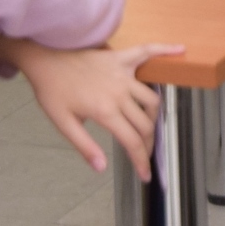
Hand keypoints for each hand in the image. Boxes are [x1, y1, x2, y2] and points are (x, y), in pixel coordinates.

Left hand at [4, 40, 176, 179]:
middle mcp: (119, 93)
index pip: (132, 142)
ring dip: (154, 117)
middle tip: (143, 155)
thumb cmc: (52, 91)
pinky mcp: (121, 58)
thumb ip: (85, 146)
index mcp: (105, 111)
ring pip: (152, 99)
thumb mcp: (63, 124)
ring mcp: (123, 73)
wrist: (44, 59)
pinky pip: (147, 52)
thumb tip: (102, 168)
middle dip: (147, 144)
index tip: (145, 175)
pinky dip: (165, 50)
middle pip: (145, 124)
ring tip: (148, 128)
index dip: (141, 161)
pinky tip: (180, 50)